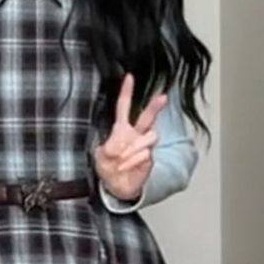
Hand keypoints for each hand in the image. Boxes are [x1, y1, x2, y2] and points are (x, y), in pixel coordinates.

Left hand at [94, 73, 165, 204]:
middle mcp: (135, 134)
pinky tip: (125, 166)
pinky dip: (132, 160)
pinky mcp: (150, 158)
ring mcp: (144, 146)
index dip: (127, 92)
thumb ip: (107, 148)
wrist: (116, 186)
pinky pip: (145, 154)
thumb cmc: (108, 168)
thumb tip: (119, 146)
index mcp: (121, 129)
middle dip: (155, 106)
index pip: (124, 107)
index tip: (130, 77)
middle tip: (163, 97)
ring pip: (150, 136)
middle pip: (147, 117)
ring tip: (121, 159)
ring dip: (134, 147)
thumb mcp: (100, 156)